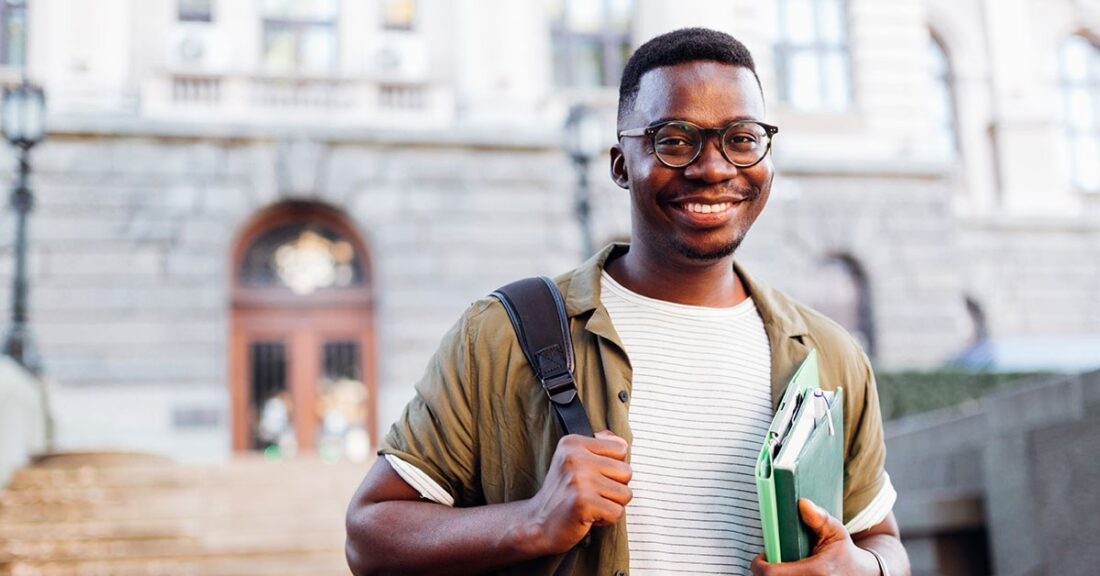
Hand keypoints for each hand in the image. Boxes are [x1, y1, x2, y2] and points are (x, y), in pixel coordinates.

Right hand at [518, 430, 632, 555]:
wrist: (537, 523)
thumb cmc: (562, 494)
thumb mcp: (574, 460)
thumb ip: (600, 447)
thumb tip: (623, 443)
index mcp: (573, 443)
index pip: (620, 448)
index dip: (612, 467)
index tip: (593, 476)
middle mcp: (574, 457)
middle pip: (626, 471)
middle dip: (615, 488)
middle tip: (592, 494)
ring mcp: (579, 480)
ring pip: (625, 493)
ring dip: (611, 504)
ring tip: (590, 504)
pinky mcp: (583, 503)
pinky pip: (617, 512)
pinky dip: (607, 519)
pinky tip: (588, 515)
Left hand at [751, 498, 880, 575]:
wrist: (862, 575)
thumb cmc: (844, 552)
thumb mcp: (835, 532)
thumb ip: (819, 518)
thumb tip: (803, 503)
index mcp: (816, 572)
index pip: (771, 574)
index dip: (760, 564)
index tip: (764, 555)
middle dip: (766, 571)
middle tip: (771, 560)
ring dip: (774, 575)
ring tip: (780, 566)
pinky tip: (786, 572)